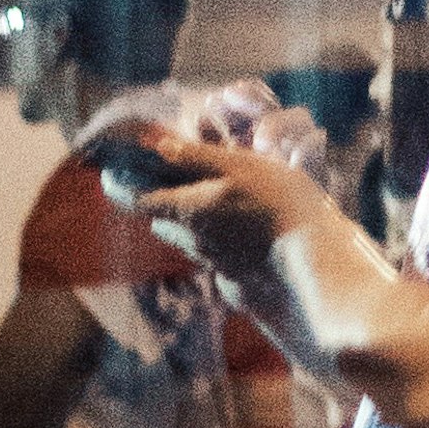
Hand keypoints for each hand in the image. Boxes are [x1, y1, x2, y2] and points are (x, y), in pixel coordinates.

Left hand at [123, 133, 321, 284]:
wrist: (316, 261)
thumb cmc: (278, 205)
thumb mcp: (239, 167)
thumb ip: (196, 157)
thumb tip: (158, 145)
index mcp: (185, 212)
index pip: (134, 200)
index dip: (119, 185)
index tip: (112, 172)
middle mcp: (191, 243)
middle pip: (161, 222)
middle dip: (165, 203)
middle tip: (179, 183)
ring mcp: (214, 265)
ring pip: (189, 241)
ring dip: (193, 223)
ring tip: (220, 204)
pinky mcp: (236, 282)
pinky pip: (216, 259)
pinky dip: (221, 243)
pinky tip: (247, 233)